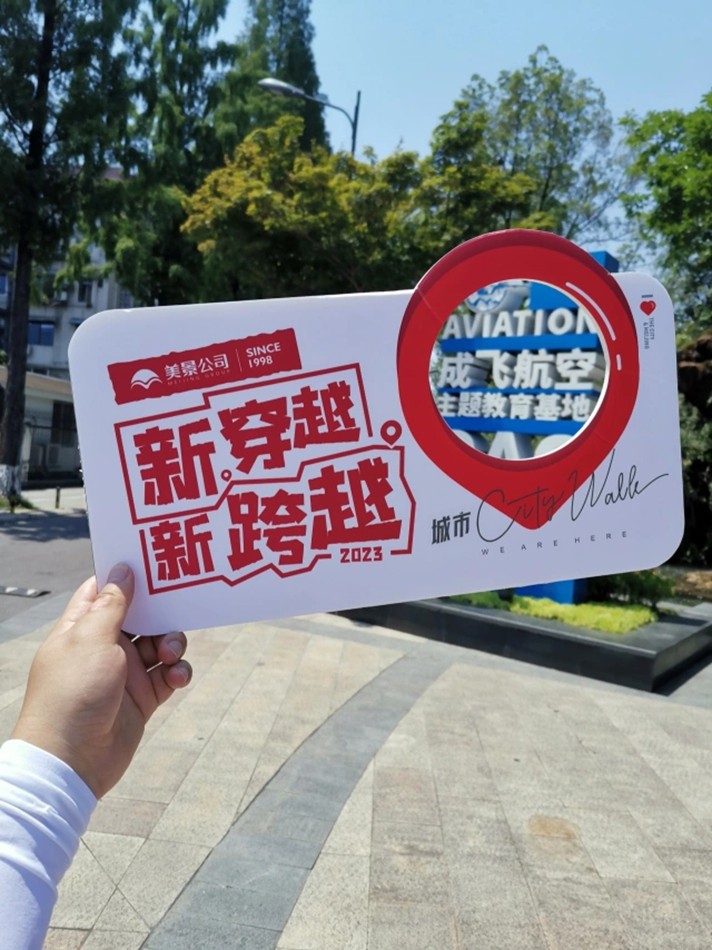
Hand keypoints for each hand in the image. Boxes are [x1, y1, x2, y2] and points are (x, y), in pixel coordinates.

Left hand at [11, 564, 191, 797]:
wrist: (73, 760)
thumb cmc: (73, 694)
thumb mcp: (91, 640)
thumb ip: (113, 605)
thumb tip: (122, 571)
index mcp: (83, 628)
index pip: (104, 591)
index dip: (126, 575)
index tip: (152, 562)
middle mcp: (104, 647)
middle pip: (141, 615)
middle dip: (161, 610)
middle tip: (179, 604)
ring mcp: (124, 672)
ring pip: (160, 643)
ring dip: (172, 643)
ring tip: (169, 654)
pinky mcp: (143, 697)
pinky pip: (169, 674)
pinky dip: (178, 671)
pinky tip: (176, 677)